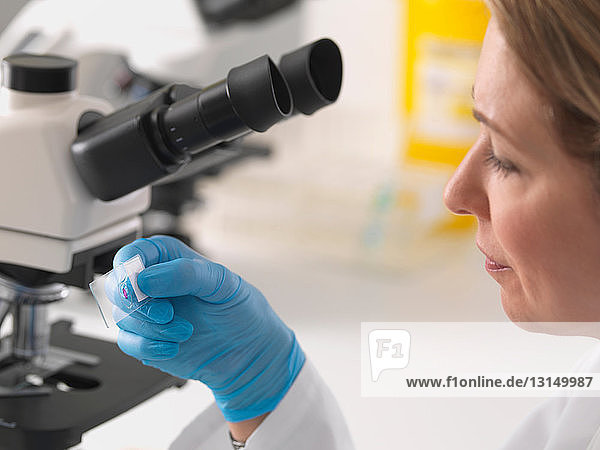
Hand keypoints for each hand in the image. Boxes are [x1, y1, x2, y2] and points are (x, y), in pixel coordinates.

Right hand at [106, 235, 304, 422]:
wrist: (248, 351)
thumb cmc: (240, 309)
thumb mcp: (221, 283)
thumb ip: (186, 274)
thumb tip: (146, 278)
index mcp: (170, 259)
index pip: (134, 253)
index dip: (129, 268)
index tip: (141, 285)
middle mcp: (155, 284)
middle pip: (117, 286)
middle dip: (137, 303)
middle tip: (165, 313)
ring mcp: (149, 313)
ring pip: (122, 316)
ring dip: (150, 328)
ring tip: (184, 331)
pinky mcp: (147, 339)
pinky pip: (128, 342)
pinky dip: (148, 347)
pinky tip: (173, 347)